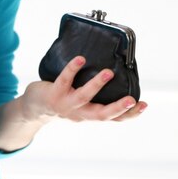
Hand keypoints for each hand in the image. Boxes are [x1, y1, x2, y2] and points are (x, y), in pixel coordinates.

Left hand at [22, 56, 147, 122]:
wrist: (34, 108)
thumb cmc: (63, 102)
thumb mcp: (81, 106)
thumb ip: (96, 97)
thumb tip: (115, 75)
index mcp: (89, 116)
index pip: (113, 119)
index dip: (129, 114)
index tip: (144, 105)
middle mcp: (80, 113)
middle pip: (102, 115)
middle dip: (118, 108)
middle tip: (133, 99)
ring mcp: (66, 104)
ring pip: (84, 96)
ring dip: (97, 85)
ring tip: (108, 72)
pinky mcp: (54, 93)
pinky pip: (64, 80)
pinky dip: (72, 69)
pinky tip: (80, 59)